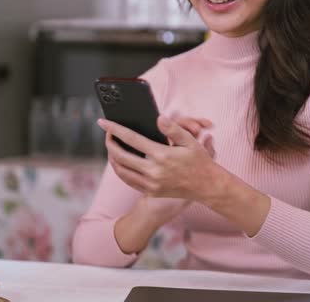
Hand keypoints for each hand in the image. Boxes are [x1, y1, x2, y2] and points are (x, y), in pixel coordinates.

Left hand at [101, 115, 216, 214]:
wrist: (206, 186)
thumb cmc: (198, 160)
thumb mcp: (190, 141)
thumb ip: (173, 128)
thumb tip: (158, 118)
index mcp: (162, 155)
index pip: (131, 139)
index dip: (115, 129)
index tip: (103, 122)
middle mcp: (153, 171)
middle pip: (120, 156)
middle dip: (109, 143)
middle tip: (106, 134)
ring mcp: (151, 184)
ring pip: (121, 170)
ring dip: (112, 158)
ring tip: (111, 147)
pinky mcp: (151, 192)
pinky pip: (129, 181)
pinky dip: (120, 170)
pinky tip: (120, 162)